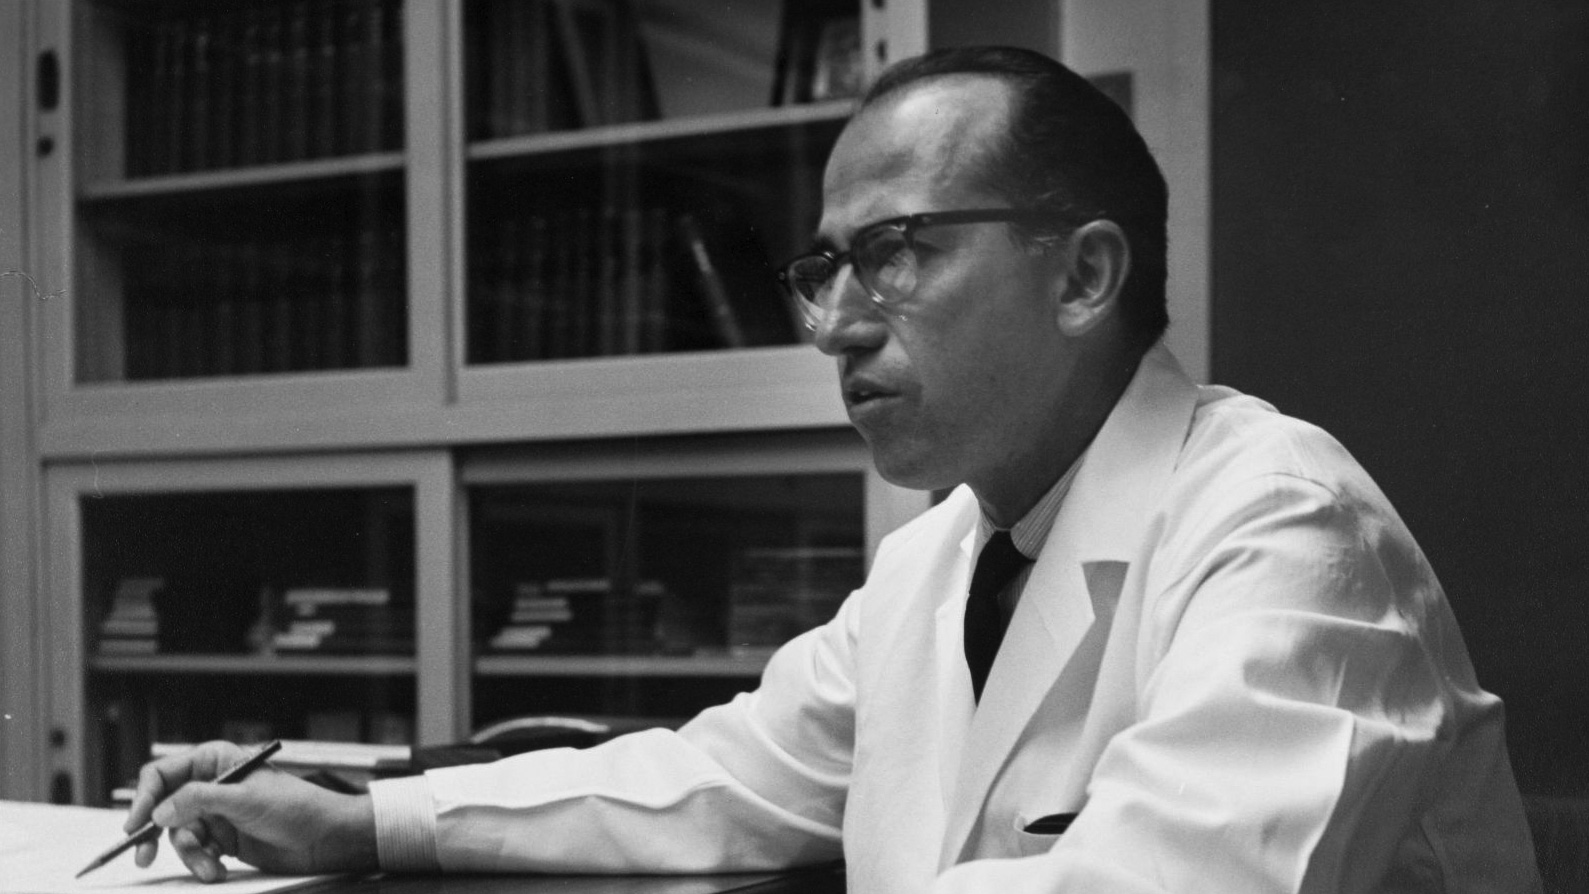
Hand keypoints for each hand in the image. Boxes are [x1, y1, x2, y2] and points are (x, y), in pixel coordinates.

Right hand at [125, 740, 379, 882]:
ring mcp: (215, 814)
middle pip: (162, 808)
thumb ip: (200, 801)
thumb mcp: (245, 799)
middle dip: (154, 833)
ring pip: (179, 836)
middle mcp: (210, 786)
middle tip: (143, 855)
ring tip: (210, 867)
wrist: (324, 838)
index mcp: (215, 761)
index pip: (164, 774)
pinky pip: (196, 853)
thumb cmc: (295, 806)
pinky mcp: (222, 839)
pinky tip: (219, 869)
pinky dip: (202, 863)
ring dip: (191, 855)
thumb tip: (160, 810)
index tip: (136, 824)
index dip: (144, 796)